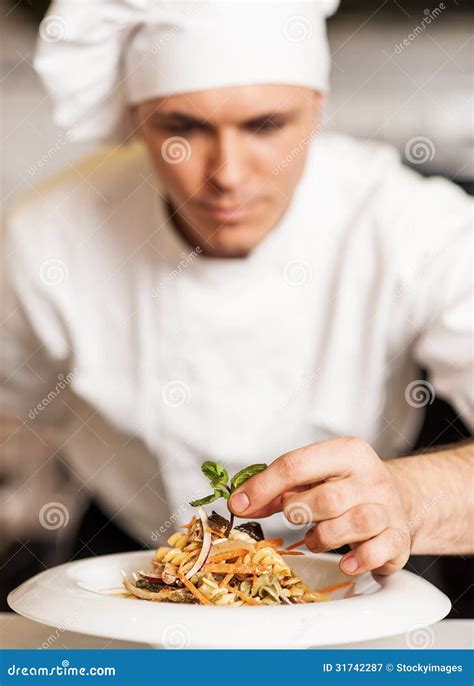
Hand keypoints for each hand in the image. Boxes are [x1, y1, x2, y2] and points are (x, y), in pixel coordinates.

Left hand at [228, 437, 411, 575]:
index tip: (239, 504)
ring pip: (354, 523)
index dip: (262, 487)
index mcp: (346, 452)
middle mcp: (370, 476)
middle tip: (294, 517)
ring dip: (324, 537)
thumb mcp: (314, 478)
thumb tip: (240, 502)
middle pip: (327, 497)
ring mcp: (388, 507)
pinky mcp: (398, 538)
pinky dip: (358, 559)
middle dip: (299, 512)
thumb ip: (279, 490)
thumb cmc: (348, 487)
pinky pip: (379, 550)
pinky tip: (346, 561)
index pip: (296, 465)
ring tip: (317, 537)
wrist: (399, 499)